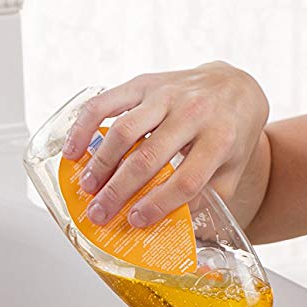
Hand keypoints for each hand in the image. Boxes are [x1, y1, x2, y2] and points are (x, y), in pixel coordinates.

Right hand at [61, 63, 269, 229]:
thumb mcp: (231, 170)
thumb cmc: (230, 134)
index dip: (158, 204)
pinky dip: (85, 125)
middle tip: (99, 213)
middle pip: (149, 158)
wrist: (234, 86)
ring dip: (101, 163)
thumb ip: (205, 197)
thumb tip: (166, 223)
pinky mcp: (145, 83)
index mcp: (220, 139)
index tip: (136, 220)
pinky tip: (73, 148)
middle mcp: (193, 113)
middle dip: (119, 190)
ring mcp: (166, 95)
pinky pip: (108, 101)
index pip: (186, 179)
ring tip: (87, 188)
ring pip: (125, 130)